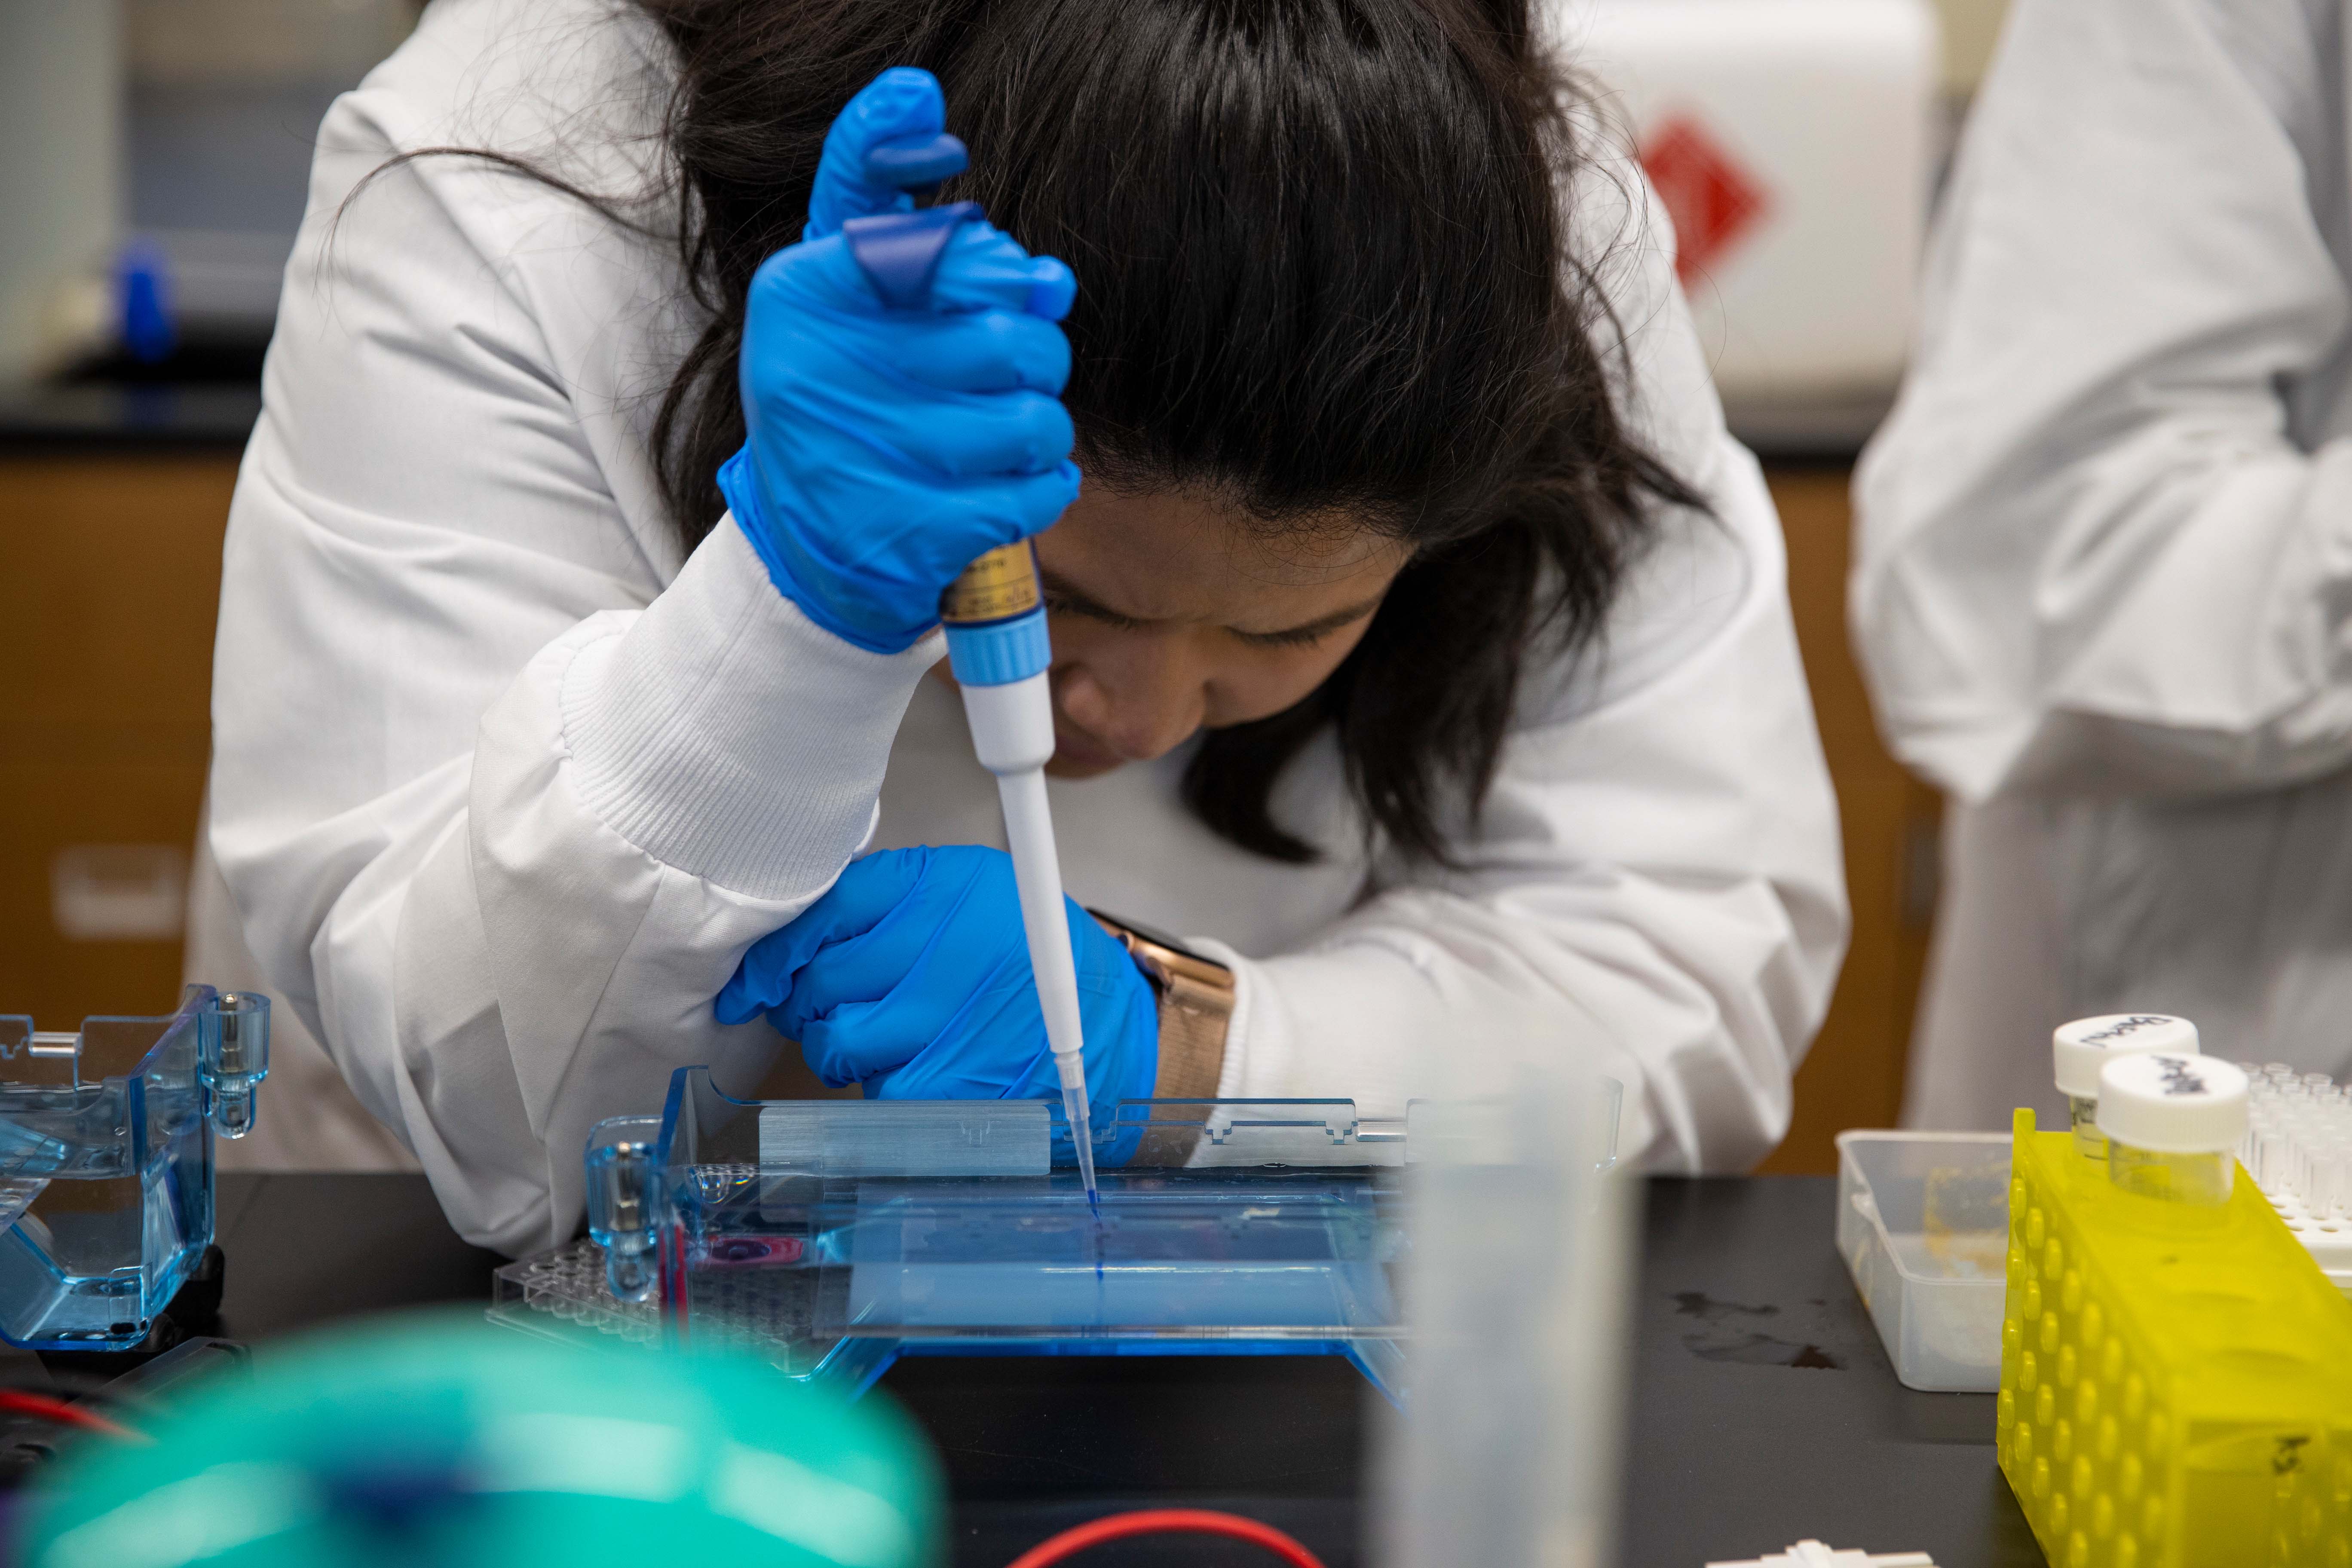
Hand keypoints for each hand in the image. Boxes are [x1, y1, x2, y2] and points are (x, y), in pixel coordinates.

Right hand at [717, 68, 1080, 652]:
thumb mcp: (839, 281)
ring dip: (1042, 428)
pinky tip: (1010, 484)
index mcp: (803, 293)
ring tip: (1008, 434)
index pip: (940, 246)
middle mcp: (823, 371)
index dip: (995, 271)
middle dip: (1035, 356)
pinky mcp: (911, 534)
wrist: (806, 540)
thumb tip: (918, 98)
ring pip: (1033, 420)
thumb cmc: (845, 389)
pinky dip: (1042, 486)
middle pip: (1006, 338)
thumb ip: (884, 194)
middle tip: (1017, 372)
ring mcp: (866, 458)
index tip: (1003, 289)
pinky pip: (1035, 491)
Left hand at [717, 846, 1159, 1148]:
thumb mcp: (980, 893)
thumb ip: (901, 896)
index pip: (827, 908)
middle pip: (818, 977)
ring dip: (836, 1044)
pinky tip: (913, 1066)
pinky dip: (878, 1082)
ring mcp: (938, 1020)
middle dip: (800, 999)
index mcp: (946, 887)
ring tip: (872, 1037)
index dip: (778, 947)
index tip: (756, 973)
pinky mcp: (939, 1084)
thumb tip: (810, 922)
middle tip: (812, 1008)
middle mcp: (940, 947)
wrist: (1114, 1042)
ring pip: (833, 1039)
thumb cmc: (1036, 967)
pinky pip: (869, 1086)